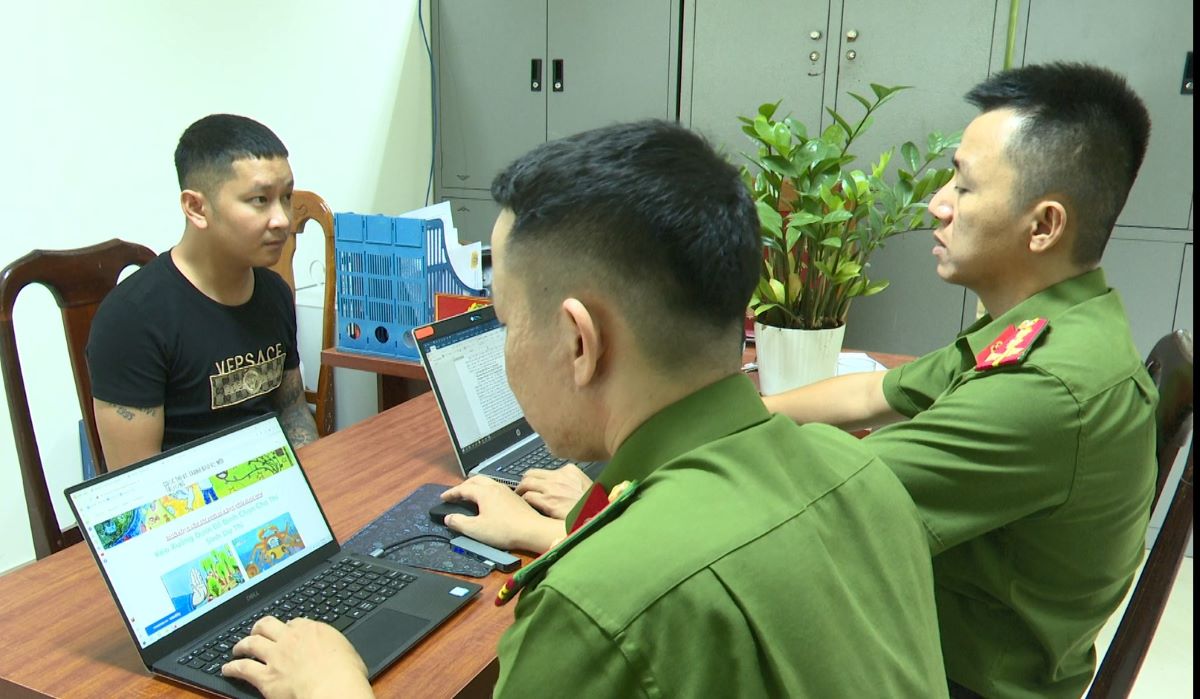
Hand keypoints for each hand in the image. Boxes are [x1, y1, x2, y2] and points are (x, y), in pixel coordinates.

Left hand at [222, 616, 372, 698]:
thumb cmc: (346, 675)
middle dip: (260, 627)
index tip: (287, 632)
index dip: (288, 628)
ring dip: (242, 644)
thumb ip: (335, 647)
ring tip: (237, 648)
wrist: (333, 690)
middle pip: (268, 625)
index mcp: (313, 630)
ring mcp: (275, 656)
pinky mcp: (265, 677)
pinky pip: (242, 668)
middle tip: (257, 631)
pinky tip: (227, 669)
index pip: (294, 622)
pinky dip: (232, 668)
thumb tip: (337, 653)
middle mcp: (290, 638)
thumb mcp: (348, 653)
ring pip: (251, 642)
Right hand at [442, 476, 566, 553]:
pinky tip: (488, 501)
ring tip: (470, 495)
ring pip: (487, 482)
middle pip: (475, 480)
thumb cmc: (504, 530)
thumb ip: (459, 522)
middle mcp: (495, 487)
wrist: (532, 530)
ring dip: (476, 486)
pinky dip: (486, 490)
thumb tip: (448, 518)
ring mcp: (506, 491)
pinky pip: (496, 488)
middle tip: (455, 494)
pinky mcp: (515, 497)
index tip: (443, 497)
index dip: (451, 493)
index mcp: (484, 492)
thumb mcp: (476, 529)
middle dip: (463, 486)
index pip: (463, 488)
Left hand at [515, 465, 592, 519]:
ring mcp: (552, 488)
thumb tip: (565, 485)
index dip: (537, 478)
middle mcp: (559, 477)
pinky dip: (524, 501)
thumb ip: (574, 481)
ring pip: (526, 484)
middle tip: (522, 490)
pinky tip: (524, 507)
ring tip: (520, 498)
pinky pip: (528, 497)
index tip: (534, 484)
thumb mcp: (587, 486)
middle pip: (531, 474)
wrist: (597, 516)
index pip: (545, 470)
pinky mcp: (548, 502)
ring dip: (521, 491)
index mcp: (570, 471)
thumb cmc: (595, 505)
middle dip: (524, 482)